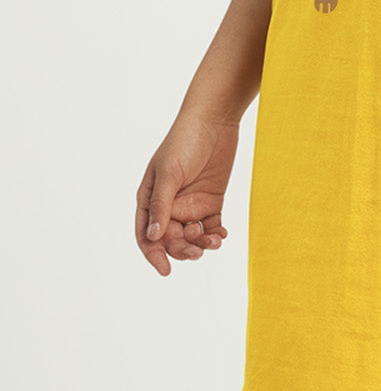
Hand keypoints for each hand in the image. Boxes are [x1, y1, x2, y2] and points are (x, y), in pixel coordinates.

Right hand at [135, 115, 238, 276]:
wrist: (215, 120)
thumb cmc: (184, 141)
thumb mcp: (169, 173)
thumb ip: (162, 205)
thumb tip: (154, 237)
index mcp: (151, 199)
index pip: (147, 236)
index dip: (154, 256)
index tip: (166, 270)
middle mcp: (170, 206)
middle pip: (172, 240)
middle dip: (183, 250)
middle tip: (197, 251)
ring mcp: (191, 204)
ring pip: (193, 237)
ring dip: (201, 244)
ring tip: (213, 241)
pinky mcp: (212, 201)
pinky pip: (212, 227)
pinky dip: (216, 235)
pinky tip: (222, 235)